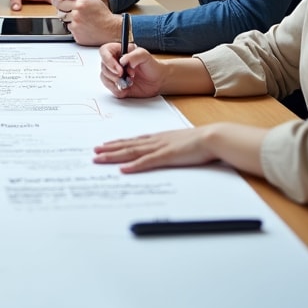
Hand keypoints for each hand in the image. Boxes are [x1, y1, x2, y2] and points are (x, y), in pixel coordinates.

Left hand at [62, 0, 121, 46]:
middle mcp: (76, 16)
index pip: (62, 2)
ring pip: (66, 22)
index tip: (67, 4)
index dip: (64, 3)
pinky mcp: (77, 36)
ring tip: (82, 20)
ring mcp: (76, 27)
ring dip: (70, 21)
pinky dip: (75, 29)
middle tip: (74, 12)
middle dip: (66, 12)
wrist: (111, 29)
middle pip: (62, 12)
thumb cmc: (103, 14)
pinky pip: (71, 31)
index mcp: (80, 5)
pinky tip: (84, 27)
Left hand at [93, 127, 218, 172]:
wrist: (213, 137)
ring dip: (114, 156)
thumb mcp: (181, 143)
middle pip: (127, 145)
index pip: (133, 141)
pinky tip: (122, 169)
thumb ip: (171, 147)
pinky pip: (147, 162)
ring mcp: (160, 148)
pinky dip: (133, 166)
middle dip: (109, 149)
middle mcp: (155, 141)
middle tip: (94, 152)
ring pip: (131, 152)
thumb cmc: (201, 141)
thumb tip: (166, 152)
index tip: (105, 145)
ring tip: (99, 159)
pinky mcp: (167, 156)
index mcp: (159, 138)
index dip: (117, 143)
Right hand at [98, 42, 165, 97]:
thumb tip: (122, 60)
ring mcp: (114, 74)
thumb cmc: (151, 65)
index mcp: (118, 51)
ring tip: (129, 82)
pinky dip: (117, 90)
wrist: (157, 80)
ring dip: (115, 81)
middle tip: (125, 75)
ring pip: (104, 77)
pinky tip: (127, 88)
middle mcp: (114, 62)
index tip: (118, 68)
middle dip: (113, 73)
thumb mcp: (145, 55)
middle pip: (103, 66)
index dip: (107, 60)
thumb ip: (134, 55)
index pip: (104, 51)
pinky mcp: (116, 85)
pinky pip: (110, 88)